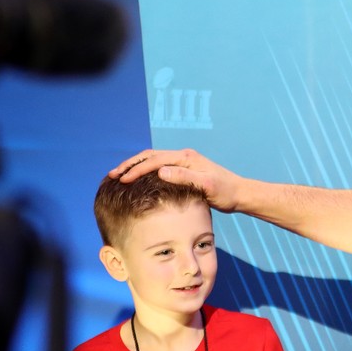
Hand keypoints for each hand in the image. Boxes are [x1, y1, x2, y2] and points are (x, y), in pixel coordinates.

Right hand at [108, 148, 242, 211]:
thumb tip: (161, 172)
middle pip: (149, 156)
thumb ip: (185, 178)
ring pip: (153, 160)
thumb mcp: (207, 186)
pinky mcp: (185, 170)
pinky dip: (146, 171)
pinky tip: (139, 181)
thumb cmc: (226, 192)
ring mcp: (184, 162)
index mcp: (186, 158)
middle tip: (112, 175)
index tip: (121, 180)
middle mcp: (183, 156)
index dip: (136, 170)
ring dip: (136, 167)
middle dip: (130, 165)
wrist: (240, 194)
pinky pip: (160, 167)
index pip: (154, 160)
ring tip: (119, 176)